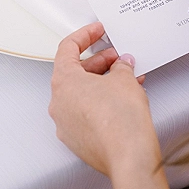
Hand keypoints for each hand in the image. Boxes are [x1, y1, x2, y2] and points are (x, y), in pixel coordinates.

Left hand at [49, 22, 168, 188]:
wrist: (129, 157)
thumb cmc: (121, 121)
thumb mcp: (124, 78)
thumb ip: (120, 65)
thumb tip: (121, 65)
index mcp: (63, 81)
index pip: (67, 47)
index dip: (85, 35)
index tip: (97, 31)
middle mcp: (59, 102)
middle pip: (74, 71)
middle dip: (98, 61)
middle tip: (116, 57)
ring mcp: (66, 123)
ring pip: (80, 93)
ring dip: (100, 82)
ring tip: (123, 78)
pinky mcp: (77, 139)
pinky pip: (85, 112)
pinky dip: (100, 101)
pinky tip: (119, 99)